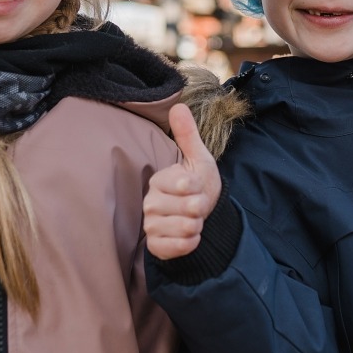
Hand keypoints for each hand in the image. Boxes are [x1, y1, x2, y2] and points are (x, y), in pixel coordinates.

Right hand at [143, 104, 220, 258]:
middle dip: (202, 207)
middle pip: (188, 207)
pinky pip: (179, 247)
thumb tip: (178, 105)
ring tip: (194, 219)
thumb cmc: (199, 186)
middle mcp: (150, 203)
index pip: (185, 183)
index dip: (198, 186)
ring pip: (185, 227)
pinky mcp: (156, 246)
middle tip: (197, 205)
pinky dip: (191, 242)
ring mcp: (152, 225)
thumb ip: (188, 135)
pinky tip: (191, 236)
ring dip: (198, 224)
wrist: (200, 217)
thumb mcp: (199, 159)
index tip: (196, 187)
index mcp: (159, 181)